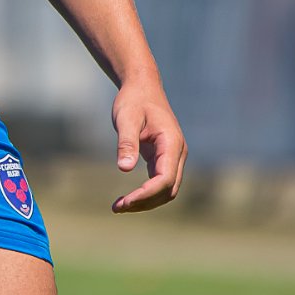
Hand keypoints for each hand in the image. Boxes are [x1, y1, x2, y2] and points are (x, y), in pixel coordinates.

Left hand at [110, 80, 185, 211]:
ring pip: (166, 190)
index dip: (146, 194)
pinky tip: (127, 198)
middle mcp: (177, 154)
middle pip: (168, 190)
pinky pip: (159, 183)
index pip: (165, 179)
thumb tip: (124, 169)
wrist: (142, 87)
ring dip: (145, 202)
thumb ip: (126, 143)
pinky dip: (145, 194)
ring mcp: (173, 157)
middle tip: (117, 207)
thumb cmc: (134, 100)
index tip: (125, 202)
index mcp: (172, 144)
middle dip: (145, 202)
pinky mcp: (164, 159)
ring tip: (118, 206)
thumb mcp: (126, 118)